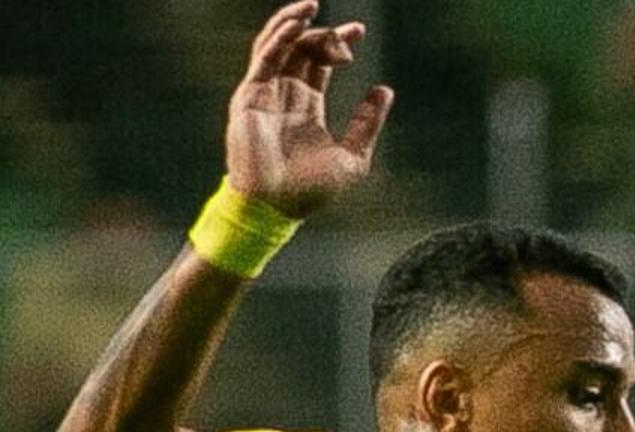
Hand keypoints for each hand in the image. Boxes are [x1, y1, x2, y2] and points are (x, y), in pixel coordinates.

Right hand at [225, 3, 392, 220]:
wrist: (276, 208)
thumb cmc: (310, 191)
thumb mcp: (352, 158)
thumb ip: (367, 124)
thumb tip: (385, 90)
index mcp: (307, 107)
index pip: (321, 63)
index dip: (338, 43)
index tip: (359, 31)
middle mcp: (284, 95)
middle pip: (303, 50)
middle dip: (327, 36)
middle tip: (351, 32)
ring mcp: (264, 93)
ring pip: (278, 45)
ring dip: (295, 23)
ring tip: (313, 5)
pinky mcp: (249, 96)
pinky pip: (264, 57)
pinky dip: (279, 37)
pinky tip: (297, 23)